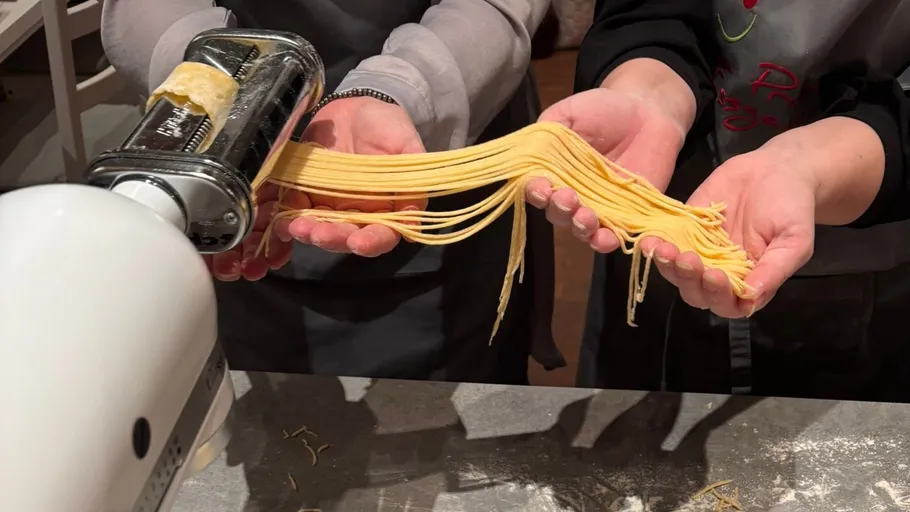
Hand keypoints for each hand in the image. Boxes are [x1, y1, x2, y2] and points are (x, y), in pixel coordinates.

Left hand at [206, 96, 426, 281]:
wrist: (354, 108)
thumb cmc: (386, 126)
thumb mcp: (406, 142)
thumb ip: (412, 174)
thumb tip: (415, 215)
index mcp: (385, 210)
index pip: (382, 235)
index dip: (371, 242)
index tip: (358, 242)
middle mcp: (354, 216)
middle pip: (343, 236)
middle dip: (328, 237)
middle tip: (312, 232)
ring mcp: (325, 208)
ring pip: (313, 229)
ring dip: (300, 234)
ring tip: (288, 227)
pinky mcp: (300, 196)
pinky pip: (287, 213)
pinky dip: (275, 224)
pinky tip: (266, 229)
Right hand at [525, 87, 687, 251]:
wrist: (648, 112)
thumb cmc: (603, 111)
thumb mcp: (570, 113)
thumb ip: (547, 131)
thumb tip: (526, 152)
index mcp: (553, 174)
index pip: (537, 190)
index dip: (536, 192)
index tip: (541, 188)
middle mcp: (573, 197)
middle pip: (558, 215)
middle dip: (561, 211)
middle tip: (568, 198)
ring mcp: (600, 210)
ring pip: (585, 231)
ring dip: (583, 230)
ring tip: (588, 220)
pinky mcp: (628, 216)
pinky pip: (620, 236)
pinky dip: (616, 242)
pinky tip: (615, 239)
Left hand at [646, 149, 815, 317]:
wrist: (776, 170)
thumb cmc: (792, 209)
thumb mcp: (795, 241)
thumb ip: (774, 271)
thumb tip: (751, 298)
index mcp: (747, 283)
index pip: (727, 303)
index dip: (717, 295)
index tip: (714, 275)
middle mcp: (719, 274)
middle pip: (695, 292)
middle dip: (689, 279)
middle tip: (688, 259)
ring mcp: (698, 253)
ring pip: (675, 272)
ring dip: (667, 265)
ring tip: (663, 249)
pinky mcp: (682, 231)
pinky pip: (665, 243)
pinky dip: (654, 244)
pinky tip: (649, 238)